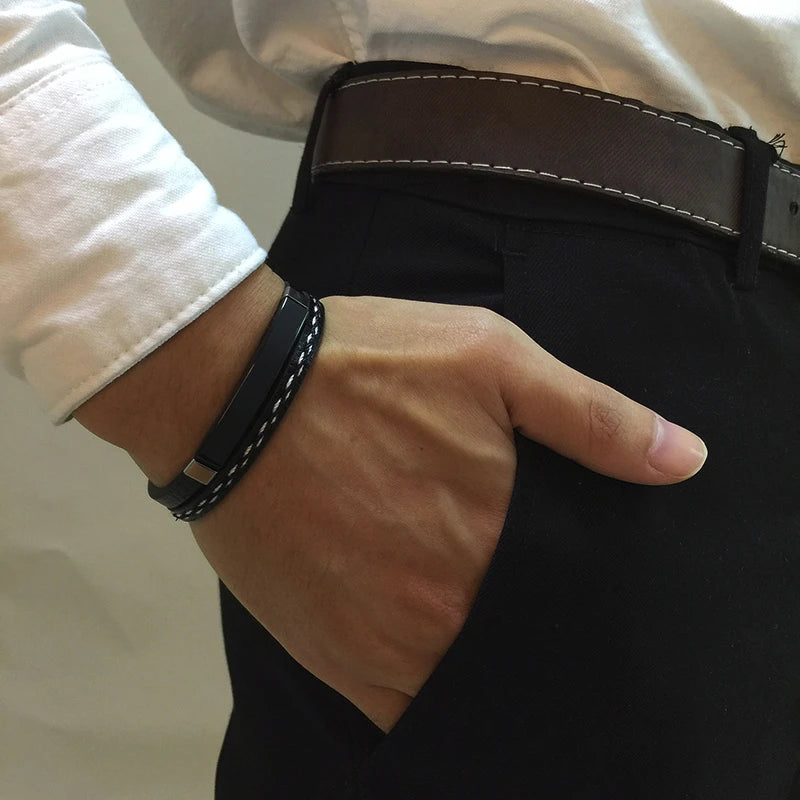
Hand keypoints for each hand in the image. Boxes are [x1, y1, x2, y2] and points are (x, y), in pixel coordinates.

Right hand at [188, 294, 707, 733]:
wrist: (236, 393)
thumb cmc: (362, 366)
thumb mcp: (490, 357)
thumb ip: (591, 416)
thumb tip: (686, 461)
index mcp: (501, 534)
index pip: (573, 599)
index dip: (576, 592)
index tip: (556, 573)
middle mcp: (450, 602)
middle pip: (519, 642)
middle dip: (524, 620)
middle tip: (499, 578)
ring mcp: (388, 639)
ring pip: (466, 684)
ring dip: (474, 656)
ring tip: (456, 604)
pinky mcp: (333, 654)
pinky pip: (404, 708)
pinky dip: (424, 688)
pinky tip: (419, 640)